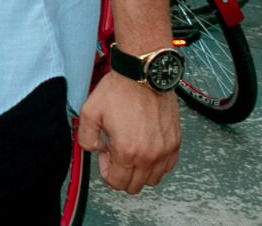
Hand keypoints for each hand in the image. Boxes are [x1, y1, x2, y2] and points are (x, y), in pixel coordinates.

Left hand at [78, 71, 180, 194]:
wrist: (143, 75)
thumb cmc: (118, 92)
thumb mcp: (89, 113)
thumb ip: (86, 139)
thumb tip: (97, 150)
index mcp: (127, 152)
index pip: (118, 182)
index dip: (107, 172)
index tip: (105, 155)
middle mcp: (150, 156)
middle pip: (135, 185)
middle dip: (122, 174)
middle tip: (115, 153)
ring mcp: (165, 150)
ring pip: (153, 179)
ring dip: (140, 171)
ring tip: (130, 150)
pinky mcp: (175, 142)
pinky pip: (168, 166)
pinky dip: (156, 164)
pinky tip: (145, 148)